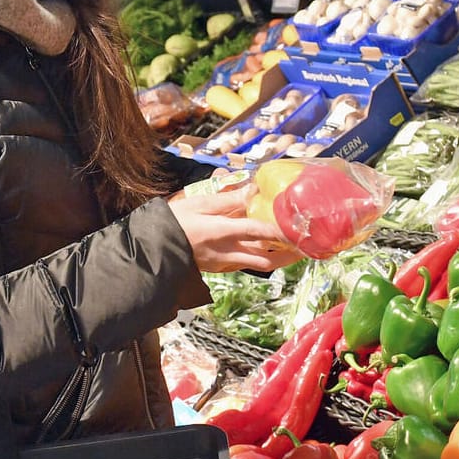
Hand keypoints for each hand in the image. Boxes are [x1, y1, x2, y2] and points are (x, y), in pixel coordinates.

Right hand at [168, 189, 302, 272]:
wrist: (151, 252)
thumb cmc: (173, 223)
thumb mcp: (199, 204)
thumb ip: (228, 200)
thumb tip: (254, 190)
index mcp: (220, 232)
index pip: (257, 232)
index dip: (280, 232)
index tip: (299, 229)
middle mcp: (226, 252)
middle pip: (265, 258)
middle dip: (288, 254)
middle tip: (307, 246)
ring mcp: (223, 263)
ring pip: (259, 265)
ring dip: (279, 259)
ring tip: (296, 250)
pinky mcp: (219, 268)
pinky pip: (246, 265)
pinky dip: (262, 260)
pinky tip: (269, 252)